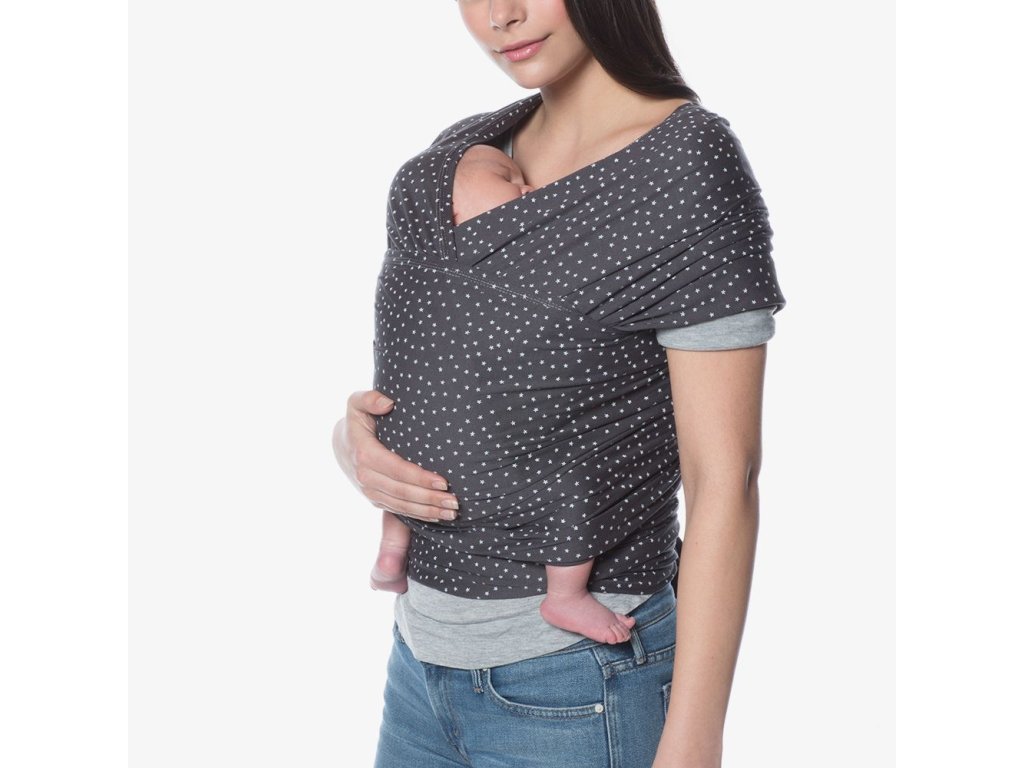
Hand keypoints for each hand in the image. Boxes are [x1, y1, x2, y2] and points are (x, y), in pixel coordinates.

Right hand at [332, 389, 459, 522]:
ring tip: (452, 512)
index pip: (396, 469)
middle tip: (455, 502)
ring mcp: (369, 491)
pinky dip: (419, 515)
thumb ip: (369, 398)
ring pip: (401, 505)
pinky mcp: (374, 499)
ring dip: (428, 510)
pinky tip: (438, 515)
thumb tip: (387, 403)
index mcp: (364, 453)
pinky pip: (398, 510)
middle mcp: (365, 476)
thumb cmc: (358, 419)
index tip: (443, 482)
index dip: (420, 478)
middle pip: (402, 492)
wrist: (341, 443)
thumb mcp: (356, 403)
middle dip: (430, 498)